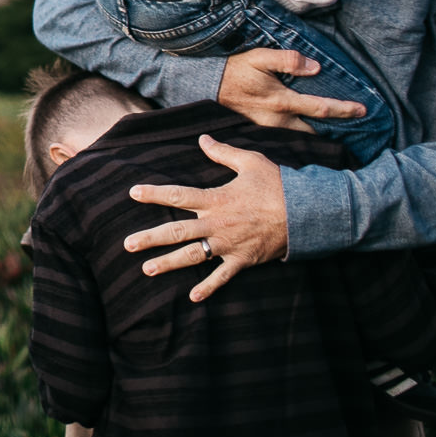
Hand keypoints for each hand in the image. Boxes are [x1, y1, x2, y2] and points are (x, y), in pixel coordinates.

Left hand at [123, 135, 287, 300]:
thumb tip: (203, 139)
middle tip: (128, 244)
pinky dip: (208, 287)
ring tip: (147, 269)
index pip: (178, 195)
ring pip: (193, 256)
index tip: (133, 193)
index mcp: (216, 199)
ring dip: (169, 263)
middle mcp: (217, 223)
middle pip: (177, 231)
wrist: (307, 213)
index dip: (154, 194)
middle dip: (150, 238)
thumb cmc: (279, 185)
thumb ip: (223, 153)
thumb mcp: (250, 162)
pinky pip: (222, 276)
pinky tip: (193, 297)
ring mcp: (229, 244)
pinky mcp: (243, 259)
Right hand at [218, 48, 364, 129]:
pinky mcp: (261, 131)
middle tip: (355, 132)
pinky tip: (308, 136)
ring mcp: (269, 128)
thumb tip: (315, 67)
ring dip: (318, 136)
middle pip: (314, 132)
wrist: (207, 86)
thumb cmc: (234, 70)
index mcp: (281, 101)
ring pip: (300, 138)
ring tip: (336, 135)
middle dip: (335, 133)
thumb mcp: (259, 57)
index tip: (363, 110)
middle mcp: (278, 120)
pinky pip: (287, 138)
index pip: (320, 108)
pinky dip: (301, 138)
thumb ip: (288, 60)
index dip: (343, 109)